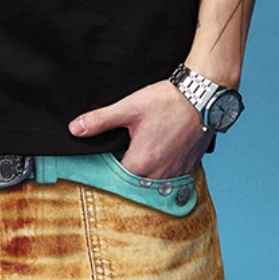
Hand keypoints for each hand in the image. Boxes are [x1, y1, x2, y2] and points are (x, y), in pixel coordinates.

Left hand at [68, 80, 212, 177]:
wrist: (203, 96)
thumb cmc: (168, 101)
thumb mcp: (129, 108)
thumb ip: (100, 121)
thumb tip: (76, 129)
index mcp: (140, 163)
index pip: (114, 178)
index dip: (105, 169)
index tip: (101, 161)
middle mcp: (159, 175)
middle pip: (133, 183)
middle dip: (125, 173)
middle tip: (121, 154)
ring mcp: (176, 173)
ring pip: (152, 182)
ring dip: (144, 173)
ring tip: (141, 153)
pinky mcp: (188, 167)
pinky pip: (170, 178)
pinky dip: (161, 170)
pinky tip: (159, 153)